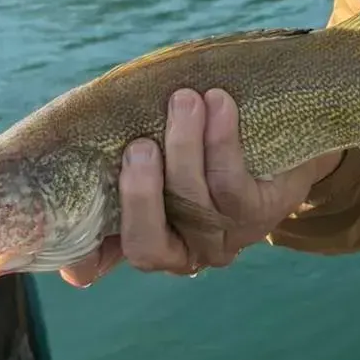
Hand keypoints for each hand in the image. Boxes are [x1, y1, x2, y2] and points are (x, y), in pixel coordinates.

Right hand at [61, 87, 340, 285]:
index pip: (105, 260)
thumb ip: (123, 164)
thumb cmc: (204, 146)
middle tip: (139, 145)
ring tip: (184, 99)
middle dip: (139, 194)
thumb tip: (84, 149)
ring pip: (192, 201)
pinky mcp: (259, 215)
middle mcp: (183, 252)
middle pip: (147, 243)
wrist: (285, 137)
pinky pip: (232, 183)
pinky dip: (222, 139)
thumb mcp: (161, 159)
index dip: (84, 260)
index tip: (74, 254)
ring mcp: (222, 237)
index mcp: (149, 240)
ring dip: (185, 145)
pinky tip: (220, 104)